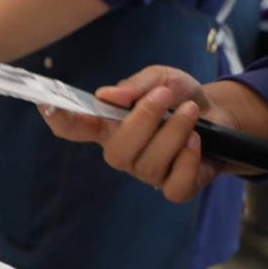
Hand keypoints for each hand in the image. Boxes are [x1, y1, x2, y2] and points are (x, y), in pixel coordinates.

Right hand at [41, 65, 240, 202]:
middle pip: (117, 152)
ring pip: (150, 164)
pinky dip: (188, 161)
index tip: (46, 105)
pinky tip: (196, 143)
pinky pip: (174, 184)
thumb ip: (136, 86)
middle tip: (164, 96)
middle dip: (144, 121)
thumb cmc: (180, 98)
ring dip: (174, 133)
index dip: (61, 119)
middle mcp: (124, 154)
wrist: (221, 114)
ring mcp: (147, 173)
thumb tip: (107, 97)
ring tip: (191, 112)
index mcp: (110, 127)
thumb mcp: (162, 79)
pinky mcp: (174, 189)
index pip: (76, 128)